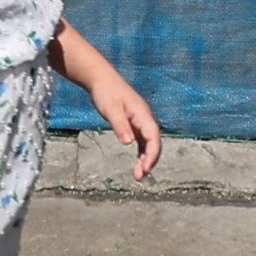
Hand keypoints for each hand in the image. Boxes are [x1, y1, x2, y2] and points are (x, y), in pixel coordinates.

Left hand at [83, 65, 163, 179]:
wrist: (101, 79)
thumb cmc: (106, 93)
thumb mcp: (111, 110)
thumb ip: (120, 126)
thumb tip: (129, 143)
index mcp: (143, 115)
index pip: (154, 138)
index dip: (152, 155)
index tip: (145, 169)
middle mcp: (145, 119)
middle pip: (154, 143)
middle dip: (149, 160)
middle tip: (139, 176)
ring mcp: (141, 121)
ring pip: (149, 144)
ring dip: (145, 159)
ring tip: (138, 175)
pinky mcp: (134, 123)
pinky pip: (142, 141)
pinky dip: (141, 153)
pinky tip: (137, 164)